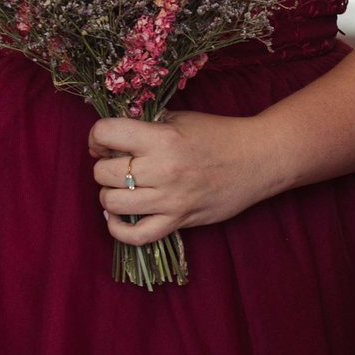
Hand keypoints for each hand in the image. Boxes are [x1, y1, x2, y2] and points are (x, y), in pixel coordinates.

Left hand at [87, 110, 284, 247]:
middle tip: (117, 162)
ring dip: (108, 194)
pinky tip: (117, 218)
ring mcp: (170, 200)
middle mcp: (162, 170)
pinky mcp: (179, 221)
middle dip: (103, 165)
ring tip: (120, 187)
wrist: (257, 159)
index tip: (104, 140)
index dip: (97, 136)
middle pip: (103, 172)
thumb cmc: (218, 134)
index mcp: (161, 138)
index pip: (106, 133)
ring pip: (112, 204)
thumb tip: (112, 135)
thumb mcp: (180, 118)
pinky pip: (137, 236)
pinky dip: (118, 230)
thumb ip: (146, 124)